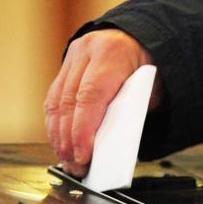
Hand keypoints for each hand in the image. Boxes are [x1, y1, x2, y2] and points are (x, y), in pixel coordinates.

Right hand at [44, 29, 161, 176]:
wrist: (140, 37)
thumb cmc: (146, 68)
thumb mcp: (149, 90)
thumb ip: (130, 114)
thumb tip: (110, 149)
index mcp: (112, 55)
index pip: (90, 97)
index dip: (82, 130)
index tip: (83, 156)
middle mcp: (87, 52)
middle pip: (69, 102)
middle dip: (69, 139)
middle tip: (75, 166)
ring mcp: (73, 57)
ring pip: (56, 101)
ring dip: (58, 135)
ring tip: (66, 159)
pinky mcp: (65, 66)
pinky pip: (54, 98)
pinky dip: (55, 123)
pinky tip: (59, 142)